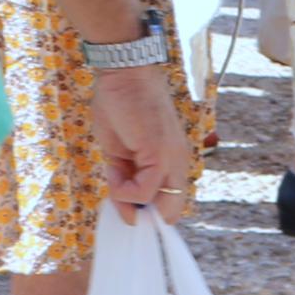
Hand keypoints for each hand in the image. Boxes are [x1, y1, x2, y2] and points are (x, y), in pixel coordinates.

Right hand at [88, 62, 196, 225]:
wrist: (124, 77)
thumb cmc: (121, 110)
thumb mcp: (120, 156)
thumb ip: (125, 184)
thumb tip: (128, 218)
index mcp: (173, 162)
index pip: (171, 204)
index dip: (148, 214)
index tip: (123, 207)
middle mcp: (179, 163)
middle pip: (171, 211)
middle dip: (141, 214)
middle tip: (118, 189)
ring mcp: (173, 159)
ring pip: (160, 205)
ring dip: (128, 199)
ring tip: (115, 169)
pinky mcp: (161, 154)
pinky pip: (144, 191)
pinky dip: (123, 189)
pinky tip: (115, 167)